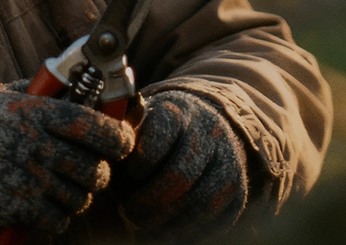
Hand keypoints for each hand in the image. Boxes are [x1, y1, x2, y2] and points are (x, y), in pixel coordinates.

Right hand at [0, 80, 134, 238]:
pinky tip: (39, 211)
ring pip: (81, 195)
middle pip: (96, 166)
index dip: (119, 137)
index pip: (97, 124)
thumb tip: (71, 87)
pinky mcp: (16, 208)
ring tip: (56, 191)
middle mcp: (35, 143)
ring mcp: (27, 177)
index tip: (121, 142)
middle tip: (86, 173)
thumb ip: (34, 94)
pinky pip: (58, 219)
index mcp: (33, 112)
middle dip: (97, 174)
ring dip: (74, 197)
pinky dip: (54, 219)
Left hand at [110, 91, 249, 238]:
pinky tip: (168, 234)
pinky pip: (221, 217)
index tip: (129, 173)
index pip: (159, 137)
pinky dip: (193, 231)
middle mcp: (209, 134)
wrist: (207, 127)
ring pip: (203, 200)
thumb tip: (105, 151)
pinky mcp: (240, 188)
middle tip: (130, 214)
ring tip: (145, 229)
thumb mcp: (138, 126)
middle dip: (150, 202)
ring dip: (170, 222)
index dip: (140, 162)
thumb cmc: (157, 136)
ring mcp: (229, 161)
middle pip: (181, 175)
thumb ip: (123, 139)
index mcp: (177, 114)